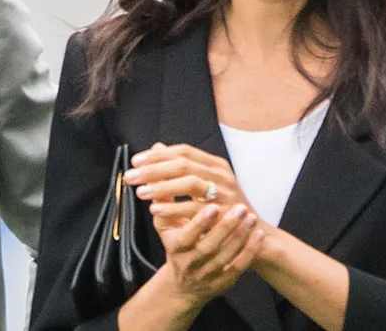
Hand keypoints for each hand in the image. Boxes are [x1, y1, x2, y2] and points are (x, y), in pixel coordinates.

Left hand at [124, 143, 258, 226]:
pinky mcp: (227, 214)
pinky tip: (155, 209)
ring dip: (162, 187)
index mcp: (215, 165)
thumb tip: (156, 147)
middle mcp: (222, 175)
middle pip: (184, 164)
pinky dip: (173, 208)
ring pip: (190, 182)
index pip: (183, 151)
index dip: (158, 155)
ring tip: (140, 192)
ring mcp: (227, 193)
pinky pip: (195, 209)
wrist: (253, 237)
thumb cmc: (223, 210)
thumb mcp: (203, 185)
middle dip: (154, 169)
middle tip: (131, 176)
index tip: (135, 161)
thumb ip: (180, 167)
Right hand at [153, 201, 264, 307]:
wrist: (183, 285)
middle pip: (210, 247)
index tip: (212, 206)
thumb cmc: (174, 246)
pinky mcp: (224, 282)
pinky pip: (239, 267)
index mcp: (176, 248)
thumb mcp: (164, 226)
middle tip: (240, 207)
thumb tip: (158, 173)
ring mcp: (208, 274)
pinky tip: (258, 235)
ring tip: (251, 217)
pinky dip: (250, 251)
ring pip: (227, 256)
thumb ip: (164, 201)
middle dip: (226, 227)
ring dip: (241, 237)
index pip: (188, 235)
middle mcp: (191, 263)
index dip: (200, 223)